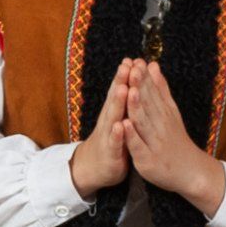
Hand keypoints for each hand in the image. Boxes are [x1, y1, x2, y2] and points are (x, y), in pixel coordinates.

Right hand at [70, 58, 133, 198]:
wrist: (93, 167)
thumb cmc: (111, 139)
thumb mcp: (118, 117)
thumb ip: (124, 100)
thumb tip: (131, 78)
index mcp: (114, 111)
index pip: (120, 90)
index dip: (125, 75)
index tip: (132, 59)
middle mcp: (109, 119)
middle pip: (115, 98)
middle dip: (121, 82)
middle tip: (127, 66)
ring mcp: (108, 135)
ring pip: (113, 117)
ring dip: (117, 103)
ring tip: (123, 88)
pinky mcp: (110, 152)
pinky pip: (114, 142)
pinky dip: (117, 134)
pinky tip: (120, 126)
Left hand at [125, 59, 225, 215]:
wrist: (191, 172)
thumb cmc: (176, 140)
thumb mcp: (171, 111)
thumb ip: (161, 89)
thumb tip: (153, 64)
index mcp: (165, 113)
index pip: (153, 93)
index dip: (145, 78)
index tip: (137, 62)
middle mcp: (161, 126)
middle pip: (149, 104)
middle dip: (140, 86)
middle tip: (133, 68)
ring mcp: (155, 143)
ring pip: (144, 123)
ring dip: (137, 107)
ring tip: (130, 90)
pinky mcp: (148, 160)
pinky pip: (139, 147)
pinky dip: (132, 136)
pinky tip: (125, 124)